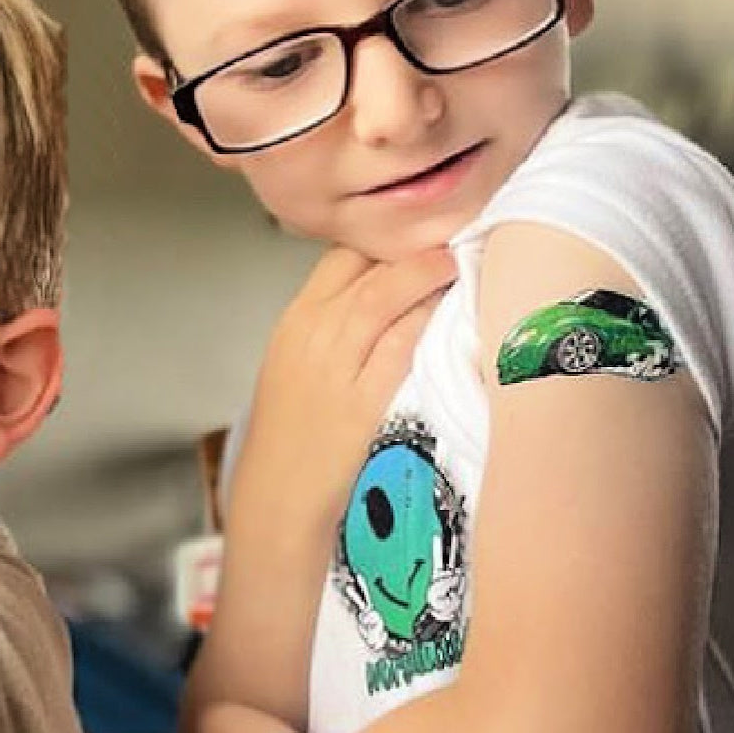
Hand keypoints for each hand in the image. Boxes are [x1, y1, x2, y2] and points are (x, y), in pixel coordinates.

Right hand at [231, 245, 455, 542]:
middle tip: (448, 235)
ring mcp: (334, 365)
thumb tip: (379, 303)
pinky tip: (449, 307)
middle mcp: (310, 334)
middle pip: (364, 266)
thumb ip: (330, 332)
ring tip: (457, 260)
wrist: (276, 497)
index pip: (339, 257)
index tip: (416, 238)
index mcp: (293, 323)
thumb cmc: (289, 439)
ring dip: (426, 271)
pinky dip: (426, 318)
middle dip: (410, 246)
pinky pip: (399, 343)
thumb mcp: (296, 369)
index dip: (382, 242)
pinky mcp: (360, 400)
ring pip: (384, 294)